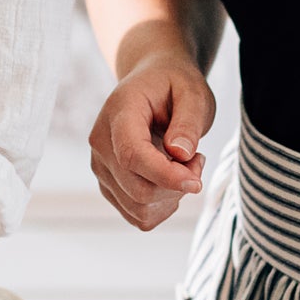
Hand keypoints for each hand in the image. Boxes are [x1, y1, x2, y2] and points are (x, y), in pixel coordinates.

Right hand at [89, 54, 215, 230]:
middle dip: (177, 186)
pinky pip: (138, 216)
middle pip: (138, 190)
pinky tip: (171, 180)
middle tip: (198, 159)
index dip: (166, 176)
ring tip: (185, 165)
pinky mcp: (109, 185)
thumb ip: (188, 122)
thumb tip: (180, 154)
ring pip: (138, 208)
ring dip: (172, 197)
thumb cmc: (173, 85)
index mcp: (119, 113)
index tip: (196, 181)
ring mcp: (102, 167)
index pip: (132, 156)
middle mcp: (101, 143)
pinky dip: (162, 207)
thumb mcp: (192, 93)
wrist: (152, 83)